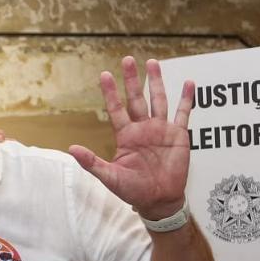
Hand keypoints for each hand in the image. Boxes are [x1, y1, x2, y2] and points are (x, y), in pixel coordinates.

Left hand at [69, 57, 193, 219]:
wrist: (159, 201)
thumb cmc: (133, 191)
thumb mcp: (110, 177)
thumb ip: (92, 162)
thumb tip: (71, 149)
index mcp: (126, 136)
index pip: (116, 109)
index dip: (111, 93)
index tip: (105, 74)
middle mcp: (143, 129)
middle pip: (136, 98)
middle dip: (132, 80)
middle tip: (127, 60)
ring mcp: (161, 130)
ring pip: (158, 100)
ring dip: (156, 82)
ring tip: (152, 62)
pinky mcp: (179, 135)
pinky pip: (183, 113)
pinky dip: (186, 98)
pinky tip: (188, 82)